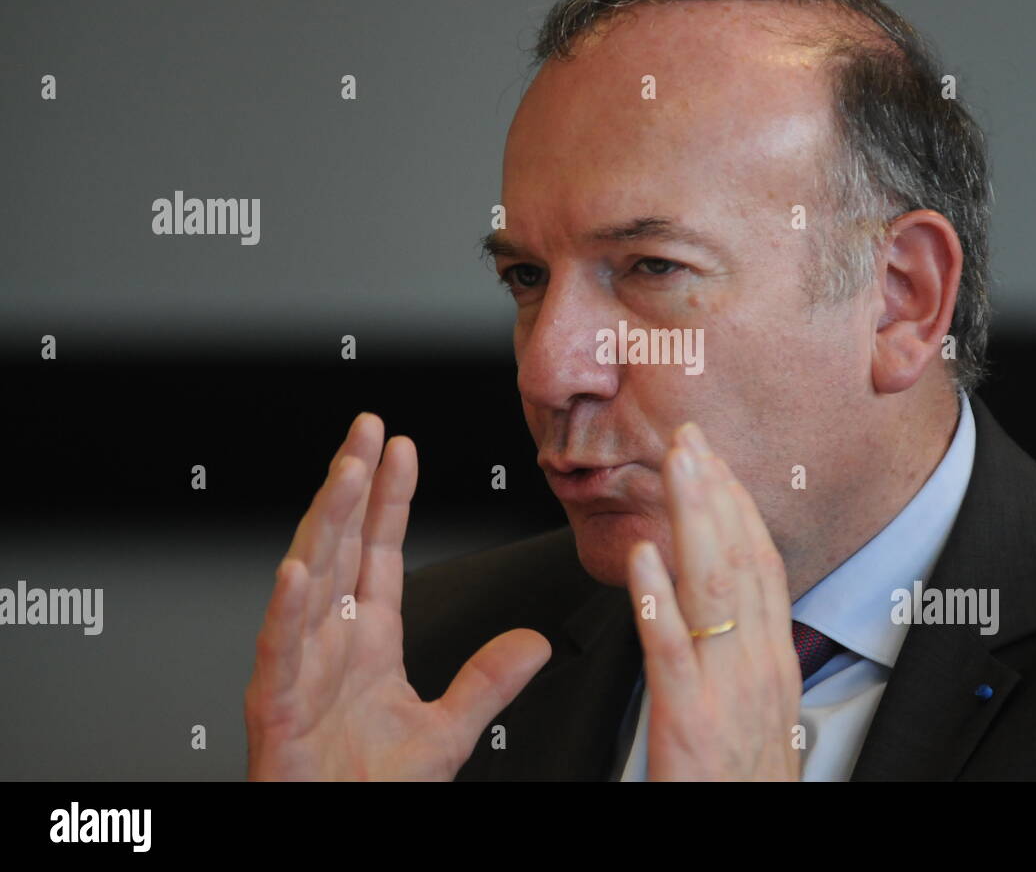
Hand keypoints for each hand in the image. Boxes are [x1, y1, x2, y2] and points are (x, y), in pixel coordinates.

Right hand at [244, 412, 550, 779]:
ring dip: (328, 525)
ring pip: (309, 583)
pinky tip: (299, 569)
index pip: (378, 552)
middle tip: (368, 430)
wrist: (334, 836)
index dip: (389, 498)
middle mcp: (329, 644)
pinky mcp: (276, 709)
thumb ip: (487, 683)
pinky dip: (286, 612)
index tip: (400, 448)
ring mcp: (299, 671)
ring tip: (347, 473)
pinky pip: (280, 653)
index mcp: (367, 642)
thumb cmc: (369, 791)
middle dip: (355, 486)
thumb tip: (534, 643)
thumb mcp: (446, 731)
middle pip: (341, 547)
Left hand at [627, 423, 802, 780]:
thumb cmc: (741, 785)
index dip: (738, 507)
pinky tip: (642, 557)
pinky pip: (671, 651)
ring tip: (677, 466)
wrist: (742, 837)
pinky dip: (658, 599)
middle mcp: (758, 667)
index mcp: (772, 661)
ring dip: (694, 518)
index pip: (761, 565)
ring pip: (714, 588)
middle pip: (741, 560)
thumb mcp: (755, 711)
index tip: (716, 461)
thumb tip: (712, 609)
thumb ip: (740, 657)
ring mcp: (727, 691)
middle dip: (716, 492)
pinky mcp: (690, 723)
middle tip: (691, 437)